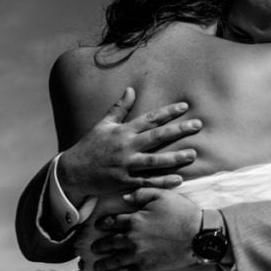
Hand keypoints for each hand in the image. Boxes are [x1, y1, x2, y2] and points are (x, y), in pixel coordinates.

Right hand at [58, 87, 201, 203]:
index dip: (168, 112)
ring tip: (193, 154)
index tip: (185, 107)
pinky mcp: (124, 181)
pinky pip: (146, 182)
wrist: (72, 171)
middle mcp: (126, 146)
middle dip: (178, 130)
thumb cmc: (91, 145)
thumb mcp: (104, 124)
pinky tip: (178, 180)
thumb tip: (131, 89)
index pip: (150, 118)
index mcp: (123, 131)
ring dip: (174, 158)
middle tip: (198, 125)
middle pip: (156, 136)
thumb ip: (120, 107)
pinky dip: (162, 182)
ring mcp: (126, 165)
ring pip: (154, 161)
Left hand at [90, 188, 201, 270]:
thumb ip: (142, 194)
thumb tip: (124, 198)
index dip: (102, 224)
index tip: (98, 226)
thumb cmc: (183, 213)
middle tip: (93, 249)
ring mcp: (138, 255)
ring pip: (114, 261)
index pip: (112, 222)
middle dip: (99, 246)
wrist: (198, 234)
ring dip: (103, 265)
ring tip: (96, 267)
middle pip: (109, 243)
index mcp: (135, 220)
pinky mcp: (147, 268)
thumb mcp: (163, 196)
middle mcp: (132, 238)